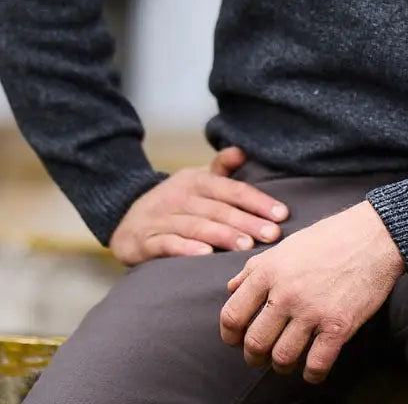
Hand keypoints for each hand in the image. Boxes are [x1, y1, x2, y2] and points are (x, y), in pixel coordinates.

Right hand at [109, 147, 288, 264]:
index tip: (282, 215)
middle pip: (219, 209)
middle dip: (248, 222)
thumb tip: (243, 150)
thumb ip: (221, 169)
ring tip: (246, 247)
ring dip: (223, 236)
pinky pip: (168, 243)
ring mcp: (161, 217)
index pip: (233, 190)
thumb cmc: (175, 202)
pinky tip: (205, 256)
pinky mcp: (146, 240)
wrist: (126, 218)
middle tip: (272, 235)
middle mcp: (180, 195)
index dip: (258, 202)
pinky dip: (186, 249)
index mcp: (196, 180)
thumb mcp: (196, 181)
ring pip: (197, 226)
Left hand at [219, 201, 404, 383]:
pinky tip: (313, 368)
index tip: (236, 340)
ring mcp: (312, 311)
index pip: (232, 315)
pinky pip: (316, 365)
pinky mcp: (338, 326)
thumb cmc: (329, 238)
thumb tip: (231, 289)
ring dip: (281, 366)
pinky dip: (311, 374)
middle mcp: (286, 293)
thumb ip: (255, 268)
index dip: (230, 335)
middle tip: (261, 356)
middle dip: (254, 357)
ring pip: (282, 358)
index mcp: (268, 271)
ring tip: (286, 361)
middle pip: (255, 343)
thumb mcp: (285, 246)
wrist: (373, 236)